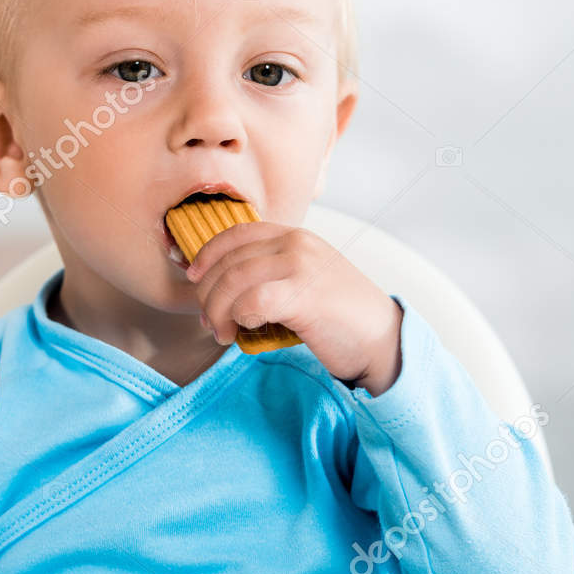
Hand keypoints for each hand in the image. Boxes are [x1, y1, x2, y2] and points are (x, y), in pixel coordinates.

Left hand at [185, 221, 403, 394]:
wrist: (382, 340)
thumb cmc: (339, 317)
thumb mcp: (303, 279)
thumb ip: (270, 273)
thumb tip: (219, 287)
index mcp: (295, 236)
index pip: (236, 233)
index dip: (207, 254)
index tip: (192, 277)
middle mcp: (297, 243)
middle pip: (228, 261)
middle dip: (207, 293)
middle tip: (208, 320)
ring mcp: (301, 266)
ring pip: (233, 280)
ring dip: (217, 311)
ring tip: (221, 333)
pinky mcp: (304, 295)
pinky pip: (251, 301)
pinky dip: (238, 318)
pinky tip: (242, 331)